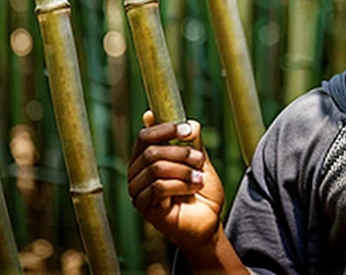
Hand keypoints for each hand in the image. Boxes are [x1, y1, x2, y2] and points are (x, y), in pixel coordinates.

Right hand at [127, 111, 224, 249]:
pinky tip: (193, 188)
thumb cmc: (201, 192)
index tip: (187, 130)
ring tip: (199, 177)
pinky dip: (180, 185)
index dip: (165, 129)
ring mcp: (138, 191)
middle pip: (150, 151)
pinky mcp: (144, 207)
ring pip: (155, 168)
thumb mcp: (199, 162)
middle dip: (180, 153)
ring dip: (182, 170)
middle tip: (200, 160)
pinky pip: (157, 187)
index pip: (145, 136)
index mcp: (145, 158)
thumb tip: (190, 122)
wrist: (208, 222)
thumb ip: (193, 142)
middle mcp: (136, 173)